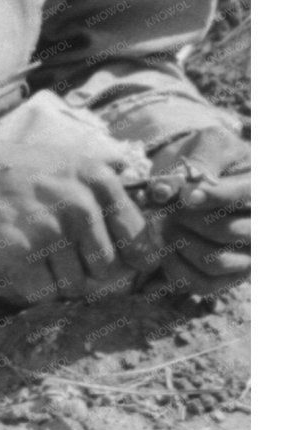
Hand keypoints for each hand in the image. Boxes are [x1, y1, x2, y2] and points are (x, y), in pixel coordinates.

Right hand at [0, 91, 152, 303]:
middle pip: (106, 268)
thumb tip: (145, 210)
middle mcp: (79, 206)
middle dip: (88, 271)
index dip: (135, 259)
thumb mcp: (72, 161)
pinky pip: (42, 293)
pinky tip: (20, 265)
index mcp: (98, 182)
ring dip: (57, 280)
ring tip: (37, 257)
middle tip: (66, 261)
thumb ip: (108, 182)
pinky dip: (33, 287)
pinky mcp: (17, 253)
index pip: (137, 238)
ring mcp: (48, 231)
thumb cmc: (19, 170)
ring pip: (73, 285)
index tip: (128, 266)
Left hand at [145, 136, 249, 293]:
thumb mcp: (210, 145)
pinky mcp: (229, 277)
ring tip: (163, 223)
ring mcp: (250, 256)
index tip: (186, 196)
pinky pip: (202, 284)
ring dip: (178, 242)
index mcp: (265, 189)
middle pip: (228, 232)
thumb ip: (194, 163)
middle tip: (164, 208)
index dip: (215, 196)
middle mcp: (264, 227)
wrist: (205, 180)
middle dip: (186, 219)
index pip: (248, 196)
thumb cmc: (211, 159)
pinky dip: (174, 267)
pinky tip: (164, 247)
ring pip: (214, 261)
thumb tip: (163, 192)